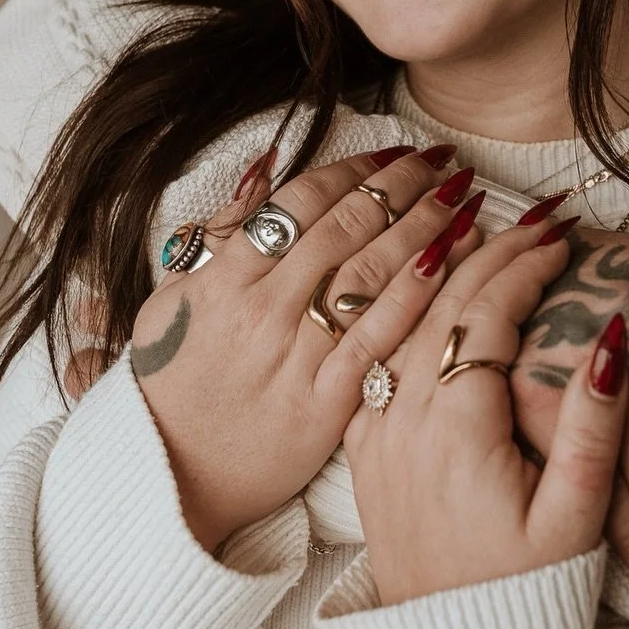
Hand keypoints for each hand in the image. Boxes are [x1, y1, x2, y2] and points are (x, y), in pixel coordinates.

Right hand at [127, 144, 486, 551]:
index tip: (394, 152)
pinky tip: (453, 263)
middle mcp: (264, 310)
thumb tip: (264, 170)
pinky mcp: (326, 402)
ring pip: (369, 274)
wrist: (166, 476)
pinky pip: (380, 338)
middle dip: (402, 186)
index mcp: (225, 280)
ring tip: (462, 196)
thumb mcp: (171, 300)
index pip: (300, 204)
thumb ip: (221, 235)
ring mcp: (297, 355)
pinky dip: (418, 294)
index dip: (354, 171)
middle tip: (443, 159)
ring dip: (423, 226)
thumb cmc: (169, 385)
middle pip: (346, 228)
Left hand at [343, 224, 627, 604]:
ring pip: (399, 320)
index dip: (525, 266)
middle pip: (438, 303)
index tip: (562, 236)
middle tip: (532, 215)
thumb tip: (610, 336)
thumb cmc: (527, 592)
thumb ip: (595, 427)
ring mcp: (373, 433)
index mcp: (454, 431)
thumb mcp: (577, 518)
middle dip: (487, 248)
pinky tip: (434, 284)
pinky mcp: (361, 447)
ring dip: (443, 267)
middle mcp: (401, 421)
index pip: (485, 314)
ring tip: (483, 224)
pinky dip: (408, 308)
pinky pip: (377, 354)